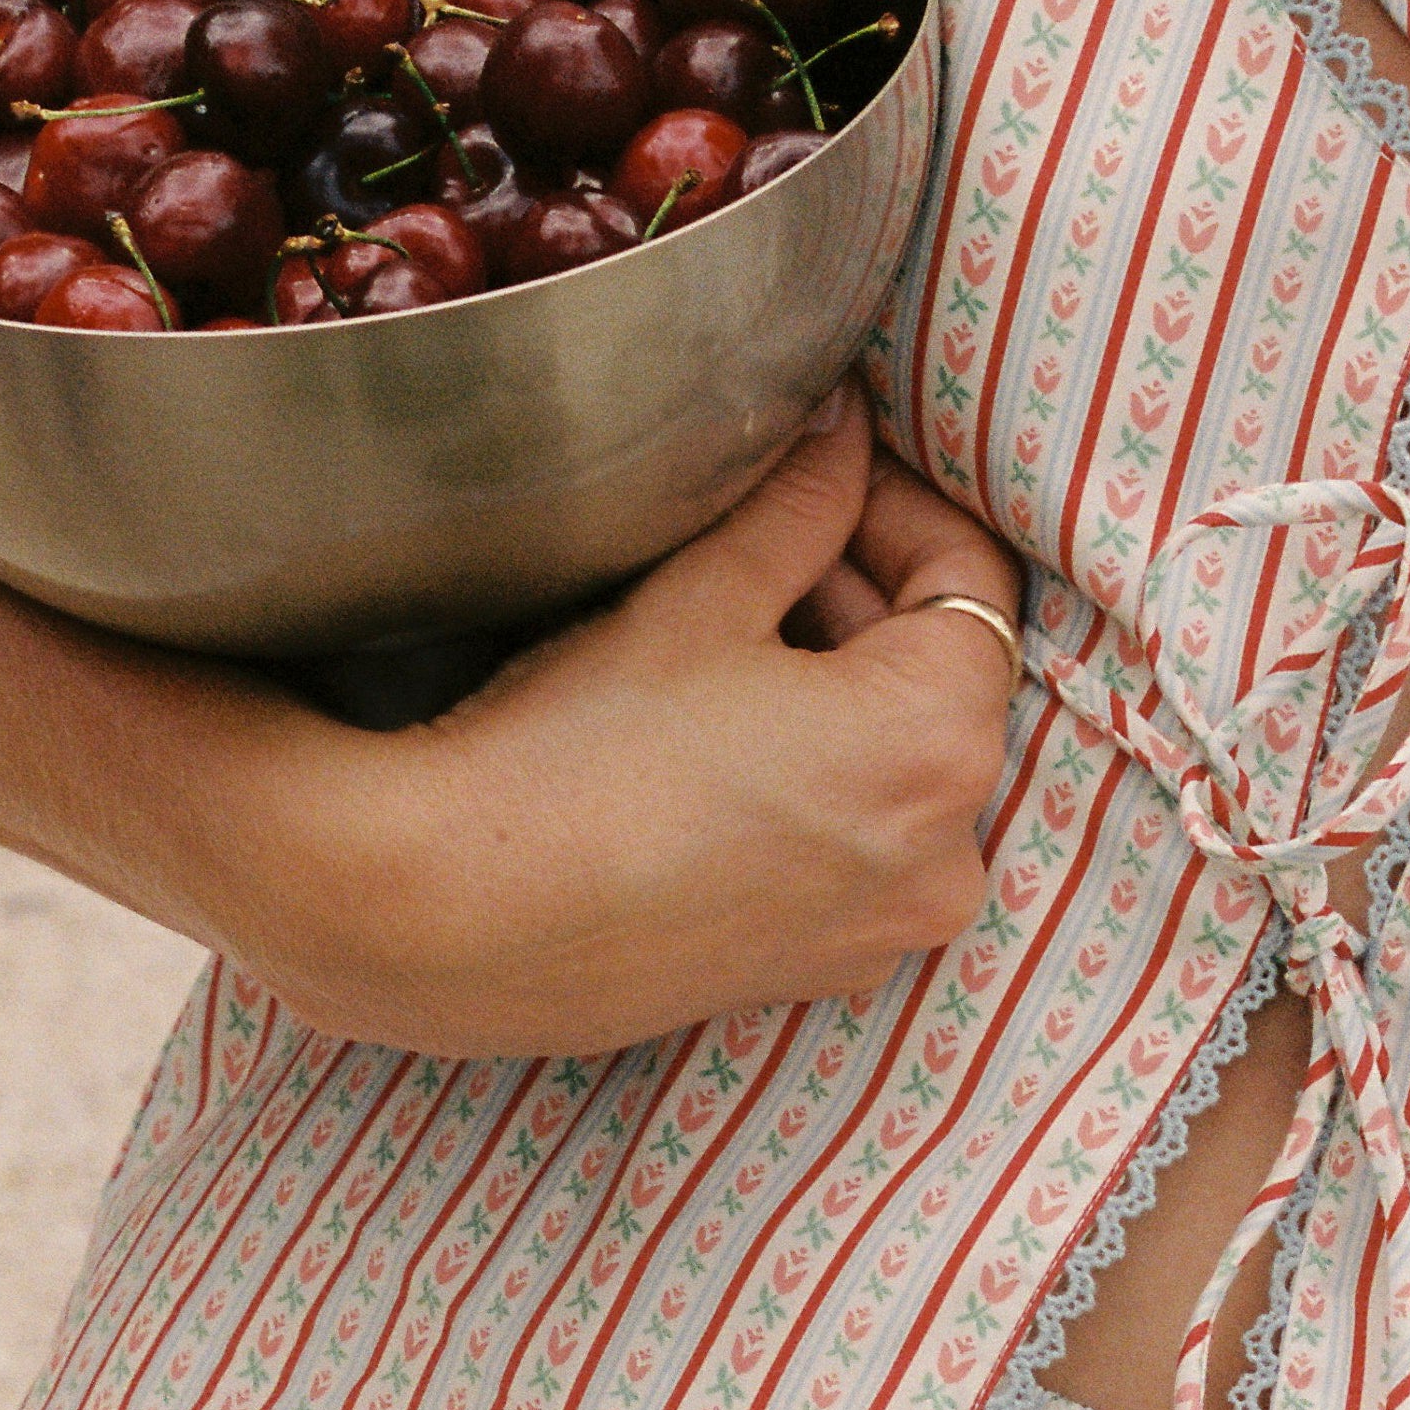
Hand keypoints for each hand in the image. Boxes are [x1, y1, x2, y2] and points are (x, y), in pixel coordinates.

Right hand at [243, 387, 1031, 1056]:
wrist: (441, 915)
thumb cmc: (573, 753)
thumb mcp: (698, 601)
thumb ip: (797, 506)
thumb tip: (841, 433)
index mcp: (937, 749)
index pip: (968, 583)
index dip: (896, 504)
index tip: (826, 471)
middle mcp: (941, 859)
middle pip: (939, 682)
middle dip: (860, 597)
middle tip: (760, 539)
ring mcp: (876, 934)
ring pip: (894, 770)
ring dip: (833, 692)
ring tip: (720, 637)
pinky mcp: (808, 976)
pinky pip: (846, 850)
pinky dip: (808, 784)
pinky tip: (707, 745)